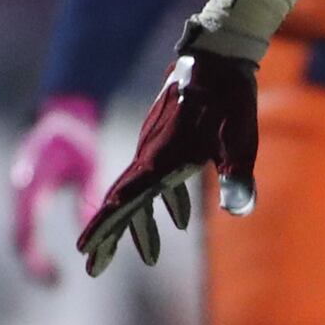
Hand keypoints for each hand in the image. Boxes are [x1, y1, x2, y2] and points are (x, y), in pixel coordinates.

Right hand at [7, 96, 99, 285]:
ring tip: (54, 279)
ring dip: (32, 257)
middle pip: (17, 238)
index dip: (35, 258)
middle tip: (55, 284)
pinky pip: (24, 226)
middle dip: (32, 264)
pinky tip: (48, 263)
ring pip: (19, 233)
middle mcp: (19, 190)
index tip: (54, 277)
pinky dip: (33, 245)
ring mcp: (19, 193)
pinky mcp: (25, 195)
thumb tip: (90, 231)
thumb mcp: (90, 167)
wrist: (63, 117)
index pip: (25, 231)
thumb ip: (89, 197)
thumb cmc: (79, 140)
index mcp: (30, 184)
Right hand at [77, 48, 258, 274]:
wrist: (218, 57)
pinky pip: (157, 179)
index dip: (104, 226)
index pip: (123, 200)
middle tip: (95, 267)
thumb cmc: (229, 98)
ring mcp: (155, 147)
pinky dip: (163, 202)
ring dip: (140, 225)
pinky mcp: (166, 141)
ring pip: (139, 192)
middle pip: (122, 202)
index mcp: (160, 159)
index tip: (84, 250)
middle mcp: (150, 155)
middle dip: (109, 236)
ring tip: (148, 259)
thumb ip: (237, 175)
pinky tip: (177, 221)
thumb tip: (240, 210)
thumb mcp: (238, 139)